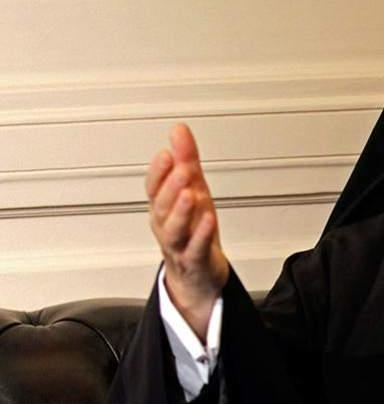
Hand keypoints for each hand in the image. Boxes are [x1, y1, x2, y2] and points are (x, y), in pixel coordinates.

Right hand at [146, 123, 228, 338]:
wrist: (198, 274)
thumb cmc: (193, 228)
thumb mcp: (193, 189)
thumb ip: (186, 160)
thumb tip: (179, 129)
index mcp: (163, 207)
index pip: (154, 187)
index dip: (158, 171)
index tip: (165, 154)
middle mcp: (166, 225)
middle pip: (162, 206)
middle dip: (170, 186)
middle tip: (180, 169)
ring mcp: (179, 244)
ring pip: (175, 228)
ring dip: (181, 210)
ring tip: (191, 194)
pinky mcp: (195, 260)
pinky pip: (196, 247)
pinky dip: (202, 233)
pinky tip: (210, 219)